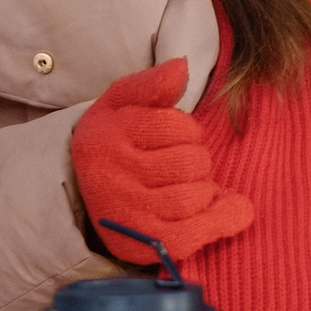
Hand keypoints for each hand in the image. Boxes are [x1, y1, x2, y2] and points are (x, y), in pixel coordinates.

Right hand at [69, 58, 253, 265]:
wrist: (79, 191)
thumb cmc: (114, 139)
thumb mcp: (121, 102)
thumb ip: (151, 83)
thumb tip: (182, 66)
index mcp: (108, 135)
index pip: (176, 125)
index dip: (186, 129)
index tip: (175, 137)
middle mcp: (113, 176)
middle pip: (189, 162)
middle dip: (197, 159)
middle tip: (183, 164)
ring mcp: (127, 214)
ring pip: (194, 197)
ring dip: (205, 189)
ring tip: (191, 185)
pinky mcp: (141, 245)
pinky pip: (193, 235)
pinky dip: (222, 221)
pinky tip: (231, 208)